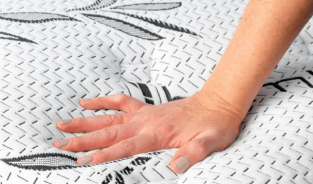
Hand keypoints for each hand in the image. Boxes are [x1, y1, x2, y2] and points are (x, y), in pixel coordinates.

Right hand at [53, 91, 243, 173]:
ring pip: (109, 117)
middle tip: (59, 141)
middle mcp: (146, 122)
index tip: (82, 160)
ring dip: (85, 121)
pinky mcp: (146, 108)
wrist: (217, 103)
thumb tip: (178, 167)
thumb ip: (193, 153)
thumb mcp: (209, 143)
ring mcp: (144, 113)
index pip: (124, 146)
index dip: (103, 155)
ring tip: (63, 123)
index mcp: (157, 133)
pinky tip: (88, 102)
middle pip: (108, 132)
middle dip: (83, 139)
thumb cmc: (213, 125)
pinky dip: (103, 101)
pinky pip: (120, 102)